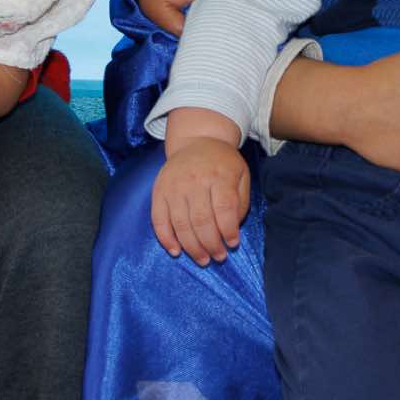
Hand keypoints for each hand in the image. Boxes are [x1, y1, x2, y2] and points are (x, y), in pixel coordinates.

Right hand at [152, 137, 249, 265]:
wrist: (196, 140)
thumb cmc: (222, 163)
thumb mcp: (241, 174)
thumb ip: (240, 201)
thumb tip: (232, 229)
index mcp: (219, 175)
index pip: (224, 208)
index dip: (228, 231)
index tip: (233, 244)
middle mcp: (195, 180)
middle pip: (201, 220)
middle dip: (211, 244)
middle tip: (218, 257)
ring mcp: (174, 186)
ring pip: (180, 223)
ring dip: (192, 247)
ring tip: (203, 259)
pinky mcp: (159, 191)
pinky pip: (158, 219)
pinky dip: (166, 238)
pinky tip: (176, 251)